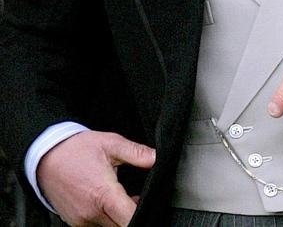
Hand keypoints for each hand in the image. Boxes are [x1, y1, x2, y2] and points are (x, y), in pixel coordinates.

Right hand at [37, 130, 154, 226]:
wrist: (46, 157)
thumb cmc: (77, 149)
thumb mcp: (111, 143)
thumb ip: (136, 152)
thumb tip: (157, 158)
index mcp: (103, 194)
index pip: (130, 218)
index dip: (144, 213)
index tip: (150, 203)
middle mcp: (91, 213)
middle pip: (122, 224)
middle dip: (134, 213)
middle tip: (138, 197)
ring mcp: (81, 220)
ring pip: (110, 226)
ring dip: (120, 216)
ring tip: (123, 196)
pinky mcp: (74, 222)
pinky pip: (97, 225)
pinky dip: (107, 217)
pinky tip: (110, 201)